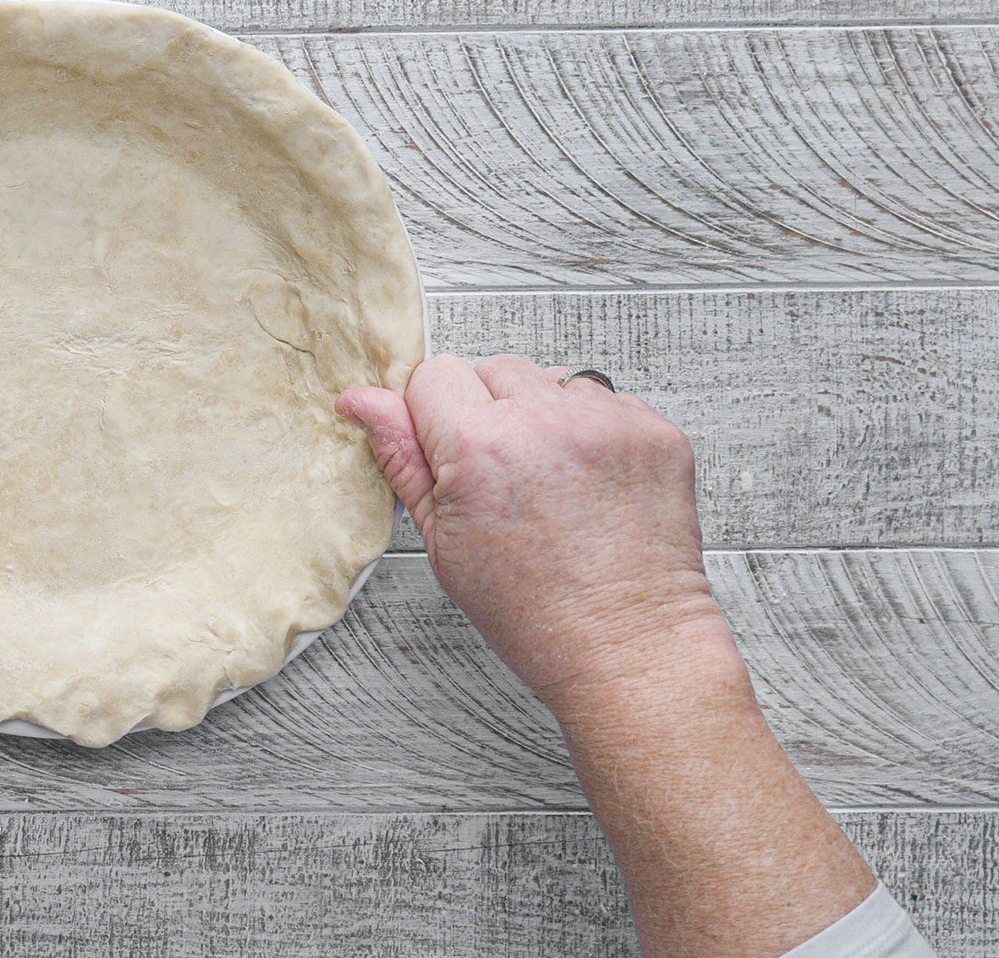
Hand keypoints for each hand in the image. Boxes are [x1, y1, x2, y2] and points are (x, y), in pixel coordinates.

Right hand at [337, 355, 730, 709]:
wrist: (626, 647)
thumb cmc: (532, 611)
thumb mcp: (441, 539)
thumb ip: (402, 457)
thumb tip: (361, 401)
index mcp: (479, 446)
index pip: (432, 375)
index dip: (432, 417)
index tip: (450, 456)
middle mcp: (545, 421)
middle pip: (492, 369)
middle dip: (488, 411)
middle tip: (504, 479)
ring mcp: (607, 423)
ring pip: (551, 380)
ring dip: (544, 416)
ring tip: (552, 482)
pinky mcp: (655, 432)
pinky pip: (607, 401)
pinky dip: (594, 433)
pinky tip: (590, 485)